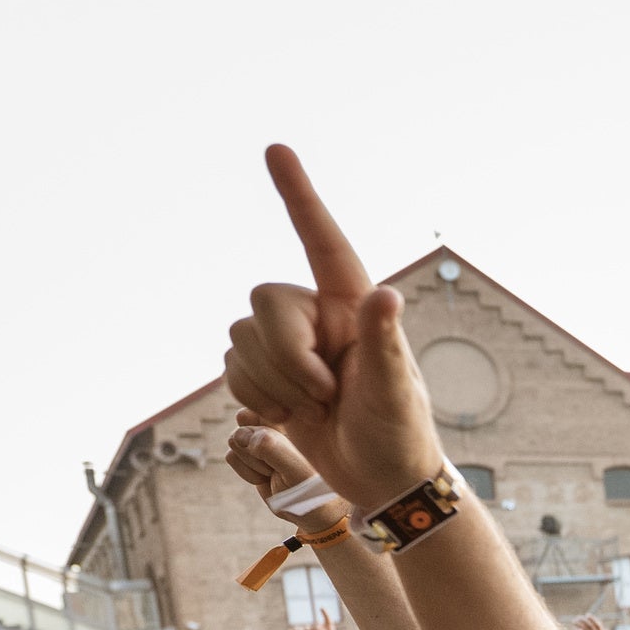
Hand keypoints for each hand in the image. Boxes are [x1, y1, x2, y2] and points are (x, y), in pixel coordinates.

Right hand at [221, 146, 446, 511]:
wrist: (379, 481)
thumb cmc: (399, 433)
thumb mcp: (395, 391)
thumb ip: (384, 343)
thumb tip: (385, 296)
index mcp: (354, 306)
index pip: (323, 242)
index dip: (299, 196)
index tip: (276, 149)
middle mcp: (318, 315)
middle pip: (263, 301)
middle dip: (284, 354)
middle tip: (324, 394)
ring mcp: (289, 345)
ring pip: (239, 340)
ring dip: (269, 382)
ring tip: (313, 409)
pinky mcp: (266, 374)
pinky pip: (230, 368)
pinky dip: (254, 396)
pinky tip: (288, 417)